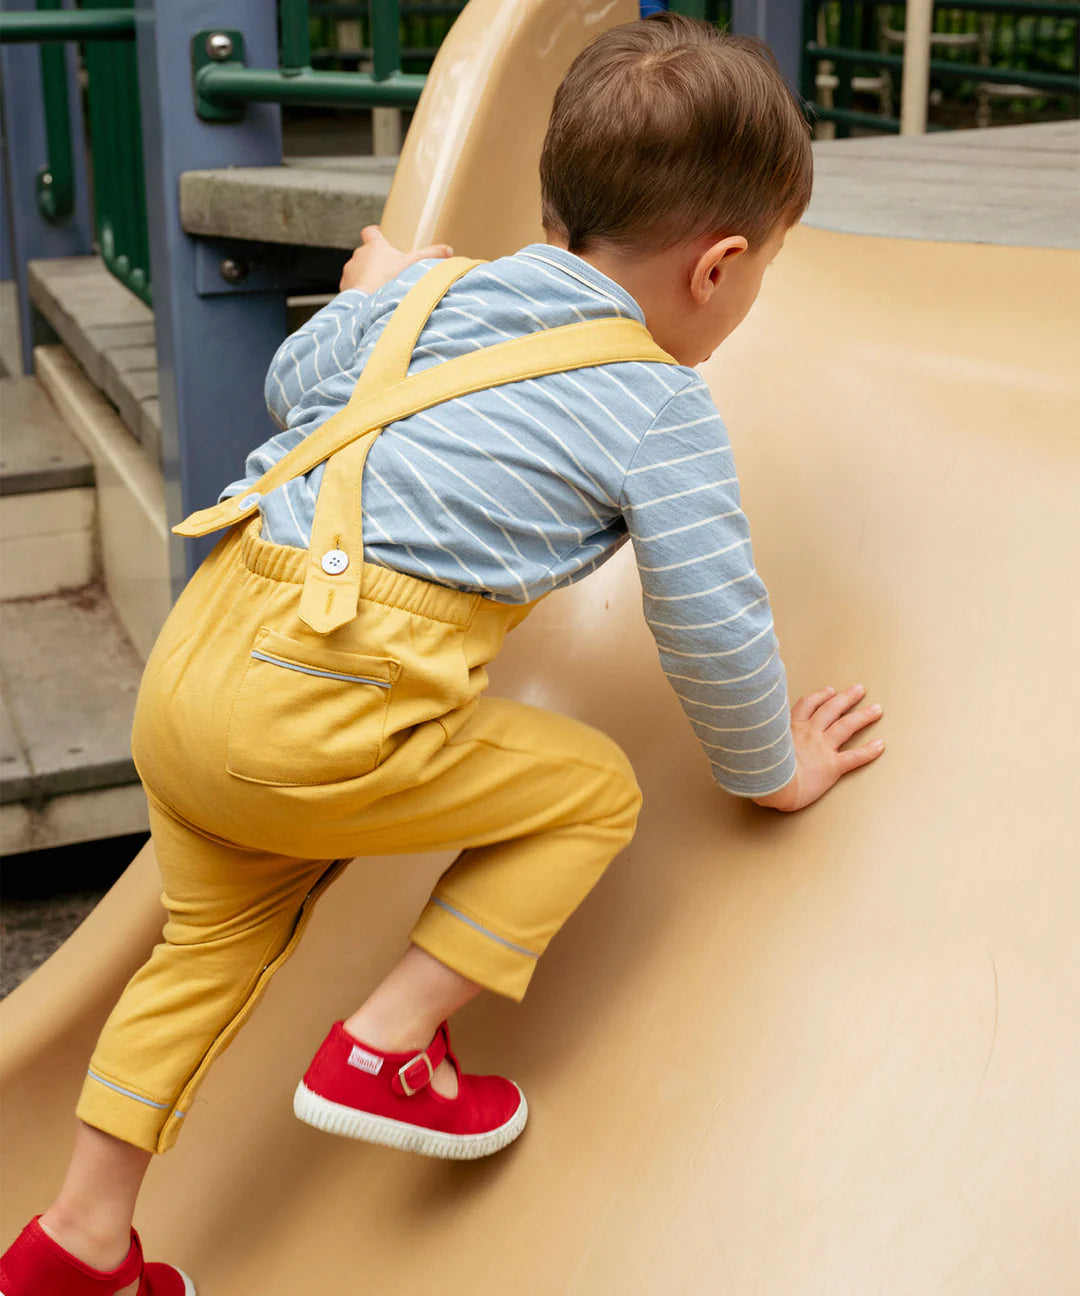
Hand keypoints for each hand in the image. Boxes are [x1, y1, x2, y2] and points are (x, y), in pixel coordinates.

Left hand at [339, 225, 453, 293]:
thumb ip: (433, 256)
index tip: (382, 239)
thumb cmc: (390, 283)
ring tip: (381, 289)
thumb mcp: (416, 266)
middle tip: (390, 272)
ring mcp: (350, 273)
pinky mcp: (345, 289)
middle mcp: (359, 256)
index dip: (376, 235)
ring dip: (367, 277)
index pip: (370, 232)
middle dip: (376, 261)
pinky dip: (361, 292)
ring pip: (359, 271)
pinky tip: (372, 301)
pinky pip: (353, 287)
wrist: (369, 307)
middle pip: (366, 253)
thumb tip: (448, 250)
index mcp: (375, 246)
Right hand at [753, 684, 884, 811]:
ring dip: (863, 716)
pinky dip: (869, 751)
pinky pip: (854, 757)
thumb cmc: (757, 767)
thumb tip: (740, 735)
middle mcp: (809, 733)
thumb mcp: (753, 744)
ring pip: (846, 726)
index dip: (820, 697)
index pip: (807, 705)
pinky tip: (881, 746)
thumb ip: (756, 737)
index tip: (829, 691)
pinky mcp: (832, 767)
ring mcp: (821, 748)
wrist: (769, 784)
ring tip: (876, 709)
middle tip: (859, 690)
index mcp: (790, 728)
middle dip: (846, 698)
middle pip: (831, 710)